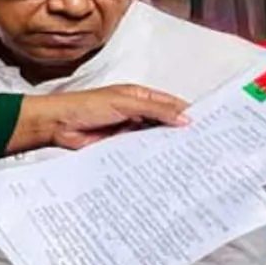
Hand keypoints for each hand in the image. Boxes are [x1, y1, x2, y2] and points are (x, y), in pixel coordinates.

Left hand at [11, 85, 188, 150]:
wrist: (58, 124)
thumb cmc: (87, 105)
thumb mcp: (126, 103)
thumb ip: (156, 110)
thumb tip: (185, 118)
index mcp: (141, 97)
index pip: (171, 105)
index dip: (187, 113)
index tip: (207, 125)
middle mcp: (138, 113)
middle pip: (164, 123)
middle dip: (179, 133)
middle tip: (201, 147)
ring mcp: (129, 131)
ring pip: (153, 139)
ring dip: (165, 147)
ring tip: (187, 160)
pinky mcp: (120, 147)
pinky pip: (140, 152)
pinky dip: (150, 158)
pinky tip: (162, 167)